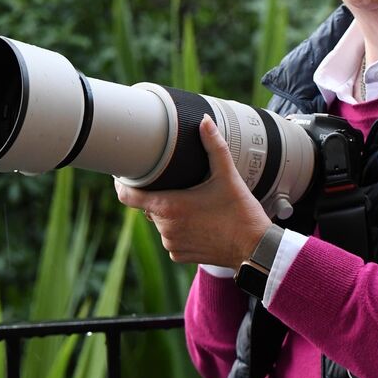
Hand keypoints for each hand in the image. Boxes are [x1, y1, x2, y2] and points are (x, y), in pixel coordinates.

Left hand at [115, 115, 271, 267]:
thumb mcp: (227, 175)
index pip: (128, 196)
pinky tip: (199, 222)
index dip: (123, 184)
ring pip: (161, 221)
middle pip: (149, 206)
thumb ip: (213, 146)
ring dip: (171, 212)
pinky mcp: (180, 255)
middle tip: (180, 186)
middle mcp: (165, 228)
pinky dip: (180, 229)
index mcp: (168, 207)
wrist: (255, 247)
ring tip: (195, 205)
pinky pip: (171, 237)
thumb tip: (205, 122)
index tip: (124, 175)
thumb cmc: (241, 212)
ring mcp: (171, 243)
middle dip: (160, 195)